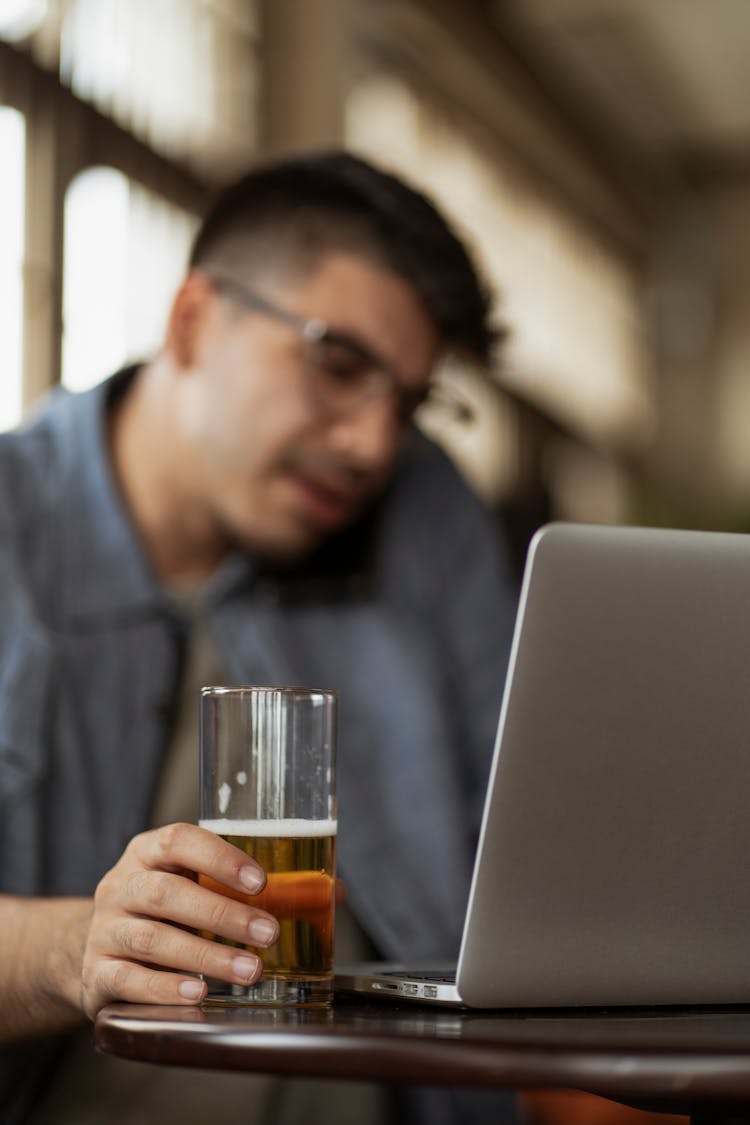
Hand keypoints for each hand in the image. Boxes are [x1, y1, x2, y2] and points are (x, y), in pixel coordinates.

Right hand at [80, 822, 278, 1018]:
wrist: (98, 948)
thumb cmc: (163, 911)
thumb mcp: (188, 884)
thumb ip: (236, 885)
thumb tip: (321, 894)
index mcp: (146, 852)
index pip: (179, 841)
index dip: (220, 858)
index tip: (260, 881)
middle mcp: (120, 886)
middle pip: (166, 894)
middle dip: (223, 914)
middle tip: (268, 933)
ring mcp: (104, 930)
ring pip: (152, 940)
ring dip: (206, 956)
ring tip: (249, 970)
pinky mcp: (96, 973)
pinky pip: (128, 980)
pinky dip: (165, 988)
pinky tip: (198, 993)